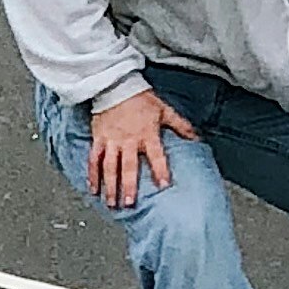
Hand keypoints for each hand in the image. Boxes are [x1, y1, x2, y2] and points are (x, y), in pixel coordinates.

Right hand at [87, 85, 196, 208]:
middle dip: (128, 186)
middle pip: (128, 166)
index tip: (163, 185)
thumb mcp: (164, 110)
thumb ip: (180, 126)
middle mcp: (128, 139)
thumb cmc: (141, 98)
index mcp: (146, 134)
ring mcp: (111, 140)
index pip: (156, 155)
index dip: (160, 170)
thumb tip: (196, 138)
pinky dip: (92, 175)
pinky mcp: (99, 139)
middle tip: (129, 203)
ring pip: (109, 167)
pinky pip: (94, 159)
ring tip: (111, 203)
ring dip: (110, 186)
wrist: (116, 85)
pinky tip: (93, 189)